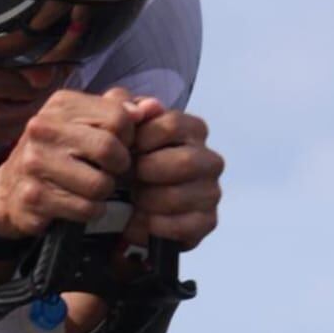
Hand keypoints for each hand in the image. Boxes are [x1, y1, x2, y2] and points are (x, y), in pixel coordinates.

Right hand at [0, 89, 136, 239]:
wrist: (8, 192)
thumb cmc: (56, 155)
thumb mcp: (83, 123)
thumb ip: (119, 111)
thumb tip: (152, 108)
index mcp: (61, 105)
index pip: (118, 117)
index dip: (128, 138)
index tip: (119, 147)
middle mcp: (43, 129)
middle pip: (109, 149)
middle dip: (119, 167)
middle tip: (112, 172)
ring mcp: (35, 164)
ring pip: (100, 184)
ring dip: (105, 192)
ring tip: (93, 188)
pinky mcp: (34, 197)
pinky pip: (85, 209)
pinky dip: (91, 211)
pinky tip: (81, 205)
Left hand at [121, 100, 222, 249]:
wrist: (128, 204)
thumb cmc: (130, 160)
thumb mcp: (121, 127)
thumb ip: (125, 106)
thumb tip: (143, 107)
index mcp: (194, 130)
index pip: (172, 125)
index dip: (141, 139)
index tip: (125, 150)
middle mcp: (210, 160)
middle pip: (182, 162)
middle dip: (146, 173)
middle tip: (129, 178)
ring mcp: (211, 192)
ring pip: (178, 197)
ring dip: (146, 201)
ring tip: (133, 200)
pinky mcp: (207, 222)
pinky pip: (181, 226)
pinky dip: (153, 226)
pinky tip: (141, 220)